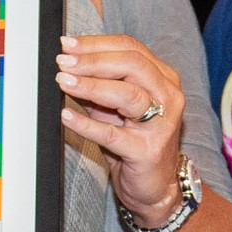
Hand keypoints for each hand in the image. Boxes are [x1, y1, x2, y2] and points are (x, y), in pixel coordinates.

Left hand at [54, 33, 185, 222]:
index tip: (68, 44)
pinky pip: (112, 134)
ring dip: (91, 86)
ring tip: (64, 82)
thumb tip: (67, 63)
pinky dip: (87, 124)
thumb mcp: (117, 107)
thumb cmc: (134, 142)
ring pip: (127, 95)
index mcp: (163, 78)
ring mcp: (161, 125)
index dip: (97, 44)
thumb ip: (99, 85)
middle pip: (132, 65)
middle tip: (63, 62)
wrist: (154, 187)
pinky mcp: (147, 152)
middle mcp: (168, 97)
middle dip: (93, 61)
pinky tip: (67, 116)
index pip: (130, 49)